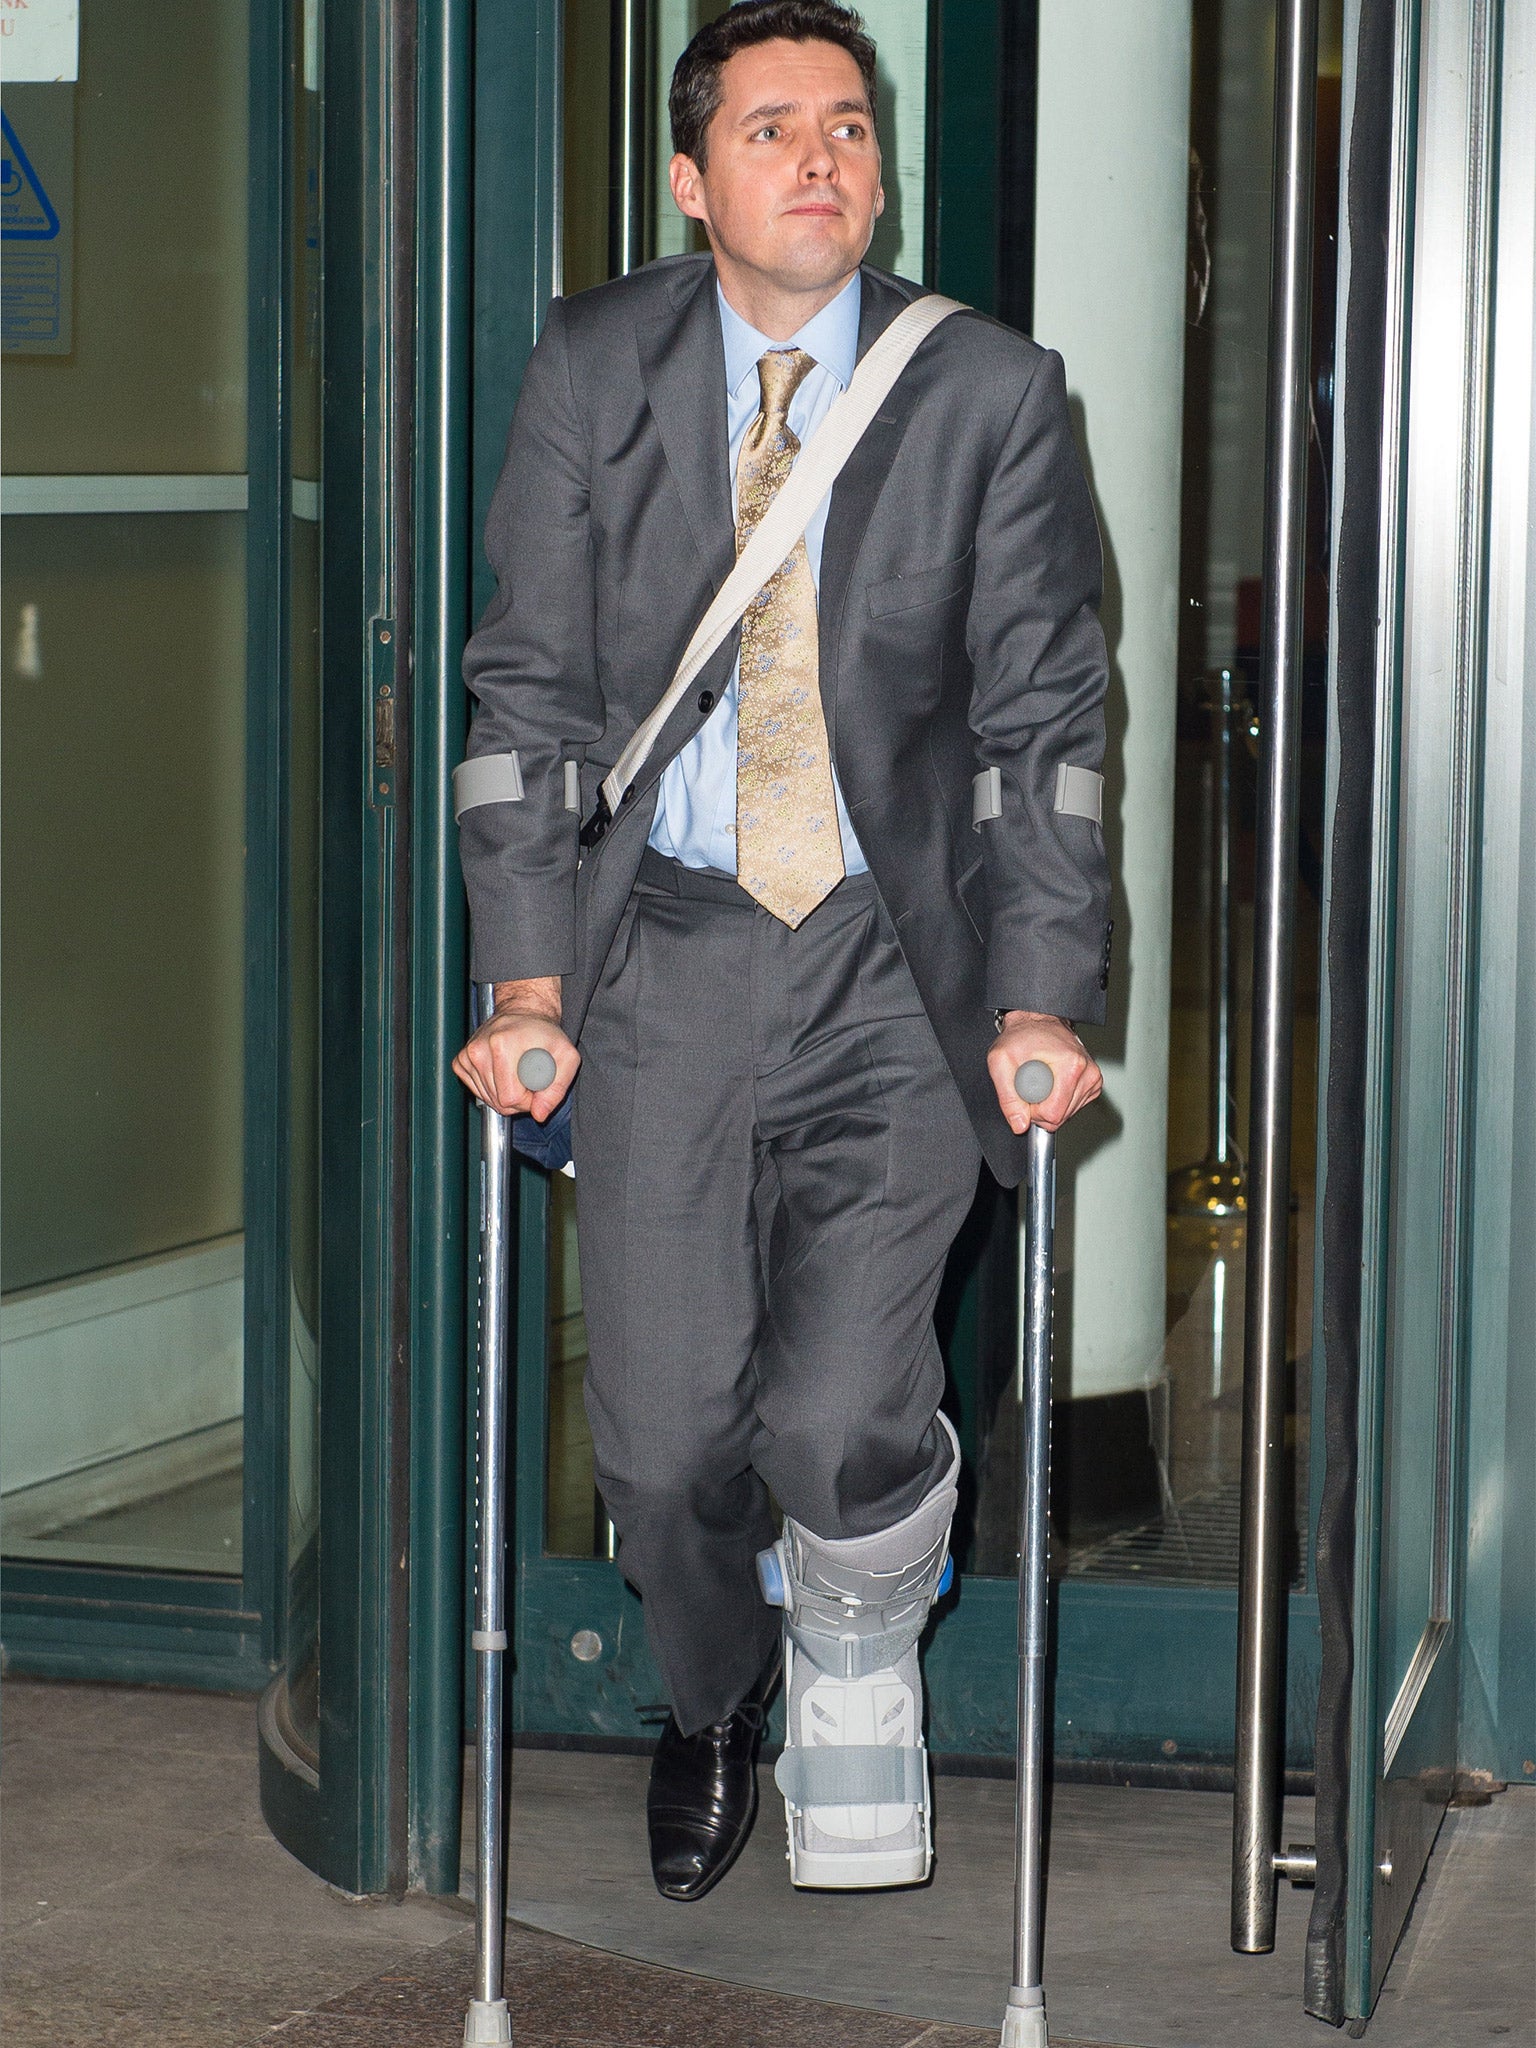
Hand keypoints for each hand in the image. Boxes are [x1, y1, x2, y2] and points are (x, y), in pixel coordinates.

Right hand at [452, 977, 578, 1120]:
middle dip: (518, 1098)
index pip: (511, 1099)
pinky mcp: (461, 1060)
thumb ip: (557, 1089)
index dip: (529, 1099)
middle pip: (498, 1102)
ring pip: (487, 1099)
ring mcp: (468, 1055)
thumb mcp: (565, 1057)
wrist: (523, 1013)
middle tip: (527, 1077)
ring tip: (515, 1072)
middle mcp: (480, 1049)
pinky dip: (492, 1088)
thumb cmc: (544, 1034)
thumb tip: (539, 1114)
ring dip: (505, 1093)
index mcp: (503, 1045)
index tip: (536, 1084)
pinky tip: (502, 1072)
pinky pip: (476, 1091)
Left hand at [987, 1011, 1100, 1134]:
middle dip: (1041, 1108)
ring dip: (1050, 1104)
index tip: (1025, 1092)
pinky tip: (1052, 1083)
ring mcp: (1093, 1078)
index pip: (1053, 1114)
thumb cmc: (1021, 1037)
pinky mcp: (1094, 1083)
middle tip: (1032, 1085)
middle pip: (1061, 1117)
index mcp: (1071, 1066)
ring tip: (1042, 1081)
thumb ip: (1007, 1097)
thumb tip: (1019, 1125)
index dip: (1033, 1111)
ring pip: (1068, 1115)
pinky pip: (1074, 1107)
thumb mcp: (1001, 1061)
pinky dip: (1059, 1100)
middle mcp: (1087, 1073)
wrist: (1038, 1021)